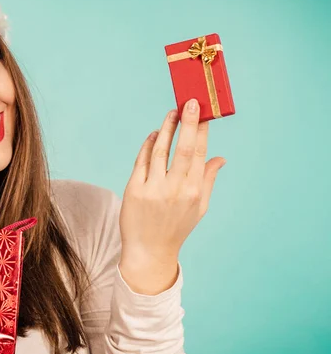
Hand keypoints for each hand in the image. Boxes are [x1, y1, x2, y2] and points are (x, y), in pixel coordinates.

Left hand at [119, 98, 225, 294]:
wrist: (149, 251)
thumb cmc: (176, 227)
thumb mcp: (199, 207)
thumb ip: (208, 180)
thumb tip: (220, 158)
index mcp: (194, 192)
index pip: (199, 154)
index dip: (201, 131)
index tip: (203, 112)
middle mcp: (175, 189)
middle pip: (182, 149)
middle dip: (187, 123)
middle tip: (190, 102)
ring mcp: (153, 190)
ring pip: (159, 151)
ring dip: (166, 129)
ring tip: (171, 113)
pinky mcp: (134, 191)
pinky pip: (141, 161)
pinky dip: (148, 145)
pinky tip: (155, 134)